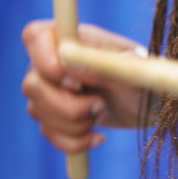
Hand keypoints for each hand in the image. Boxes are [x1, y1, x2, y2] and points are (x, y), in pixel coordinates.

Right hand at [21, 20, 153, 154]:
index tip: (78, 82)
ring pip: (36, 110)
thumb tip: (75, 62)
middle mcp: (51, 58)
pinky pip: (48, 132)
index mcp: (68, 36)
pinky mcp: (51, 114)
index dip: (48, 63)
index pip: (33, 36)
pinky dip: (75, 141)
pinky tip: (97, 136)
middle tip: (100, 105)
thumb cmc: (140, 75)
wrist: (146, 102)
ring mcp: (47, 87)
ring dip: (75, 123)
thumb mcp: (133, 68)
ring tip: (102, 113)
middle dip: (67, 105)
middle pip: (31, 84)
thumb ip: (105, 62)